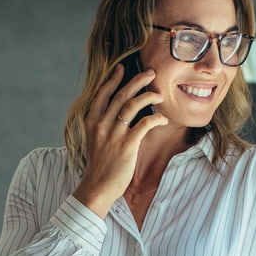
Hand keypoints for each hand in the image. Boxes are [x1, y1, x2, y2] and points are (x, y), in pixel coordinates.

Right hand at [72, 63, 166, 217]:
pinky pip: (144, 124)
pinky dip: (156, 118)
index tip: (122, 68)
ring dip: (149, 96)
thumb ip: (106, 126)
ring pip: (133, 105)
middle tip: (151, 72)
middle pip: (121, 94)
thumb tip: (123, 114)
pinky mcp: (127, 145)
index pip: (102, 94)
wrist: (97, 187)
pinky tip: (163, 120)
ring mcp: (114, 134)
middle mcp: (101, 124)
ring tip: (160, 95)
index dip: (113, 79)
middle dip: (138, 80)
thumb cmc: (100, 166)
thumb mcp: (96, 141)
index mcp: (92, 122)